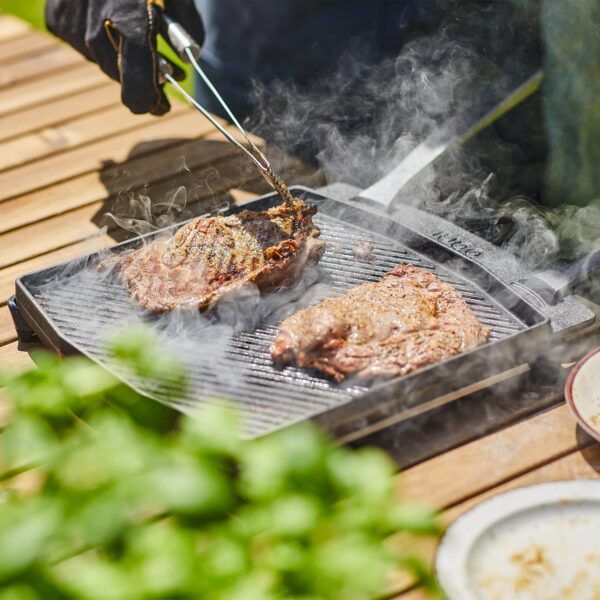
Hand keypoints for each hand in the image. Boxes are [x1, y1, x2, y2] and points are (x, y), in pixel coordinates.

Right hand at [45, 0, 204, 115]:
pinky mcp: (57, 20)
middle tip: (168, 78)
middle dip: (145, 82)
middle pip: (122, 79)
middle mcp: (98, 34)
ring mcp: (73, 28)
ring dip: (124, 61)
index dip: (151, 104)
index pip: (138, 90)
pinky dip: (101, 40)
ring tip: (146, 50)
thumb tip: (194, 57)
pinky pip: (84, 45)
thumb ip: (188, 28)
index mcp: (131, 28)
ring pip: (104, 62)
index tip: (163, 106)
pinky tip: (112, 25)